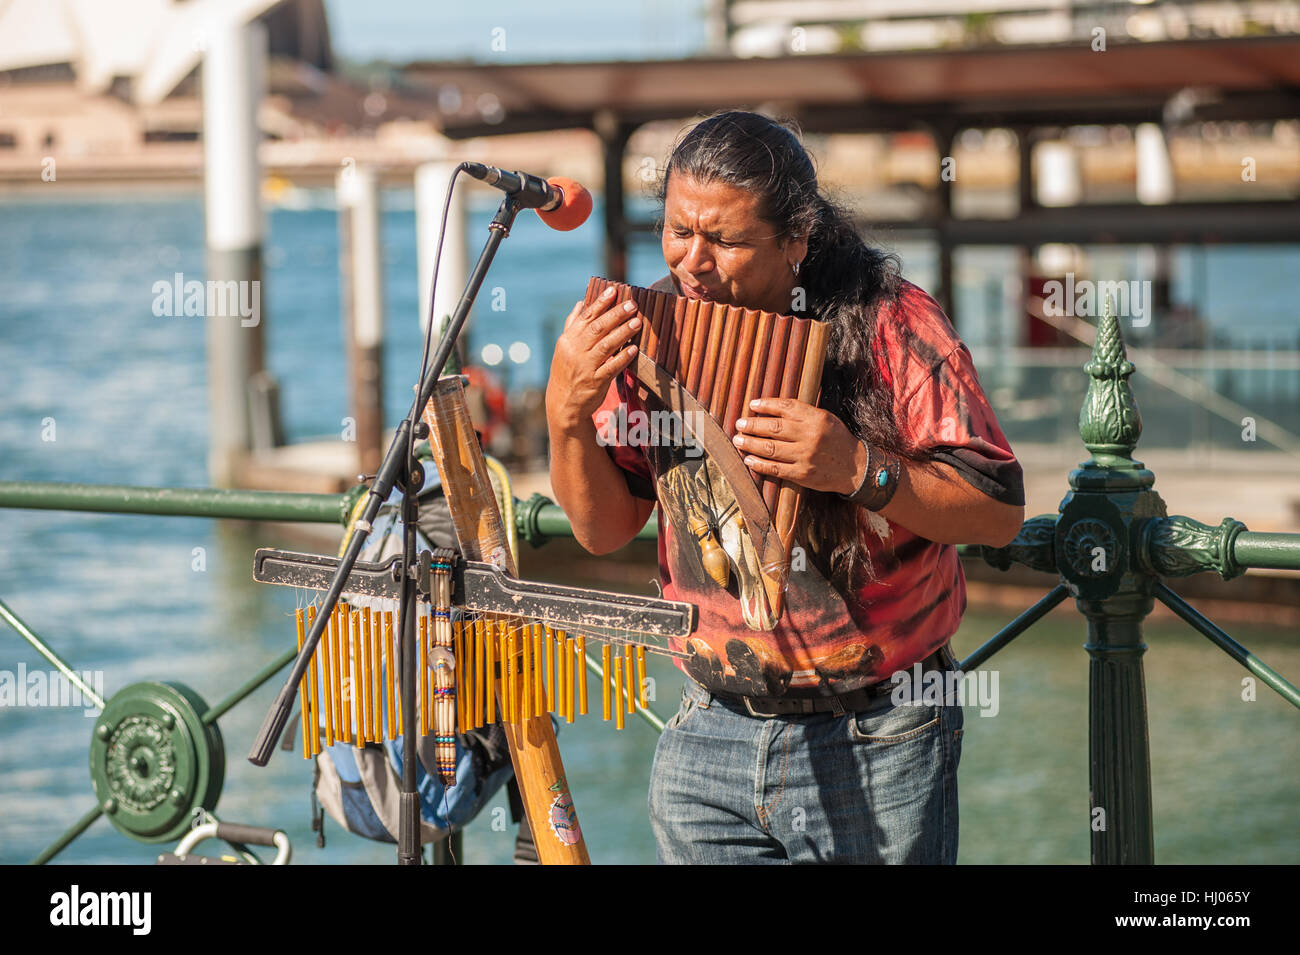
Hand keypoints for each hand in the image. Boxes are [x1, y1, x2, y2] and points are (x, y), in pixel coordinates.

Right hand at [545, 288, 640, 428]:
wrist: (563, 403)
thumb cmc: (566, 371)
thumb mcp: (564, 347)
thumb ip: (572, 324)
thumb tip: (580, 302)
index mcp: (568, 339)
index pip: (586, 317)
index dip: (601, 302)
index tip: (614, 290)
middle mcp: (575, 351)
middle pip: (597, 328)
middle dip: (616, 315)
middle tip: (632, 304)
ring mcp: (585, 367)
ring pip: (606, 346)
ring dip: (622, 333)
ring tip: (637, 322)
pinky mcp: (595, 382)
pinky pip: (611, 367)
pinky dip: (622, 357)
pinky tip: (634, 349)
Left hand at [732, 397, 867, 494]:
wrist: (856, 467)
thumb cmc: (836, 439)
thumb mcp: (826, 419)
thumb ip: (803, 413)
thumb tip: (772, 408)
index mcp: (817, 418)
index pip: (786, 407)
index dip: (766, 405)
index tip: (752, 405)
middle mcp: (810, 436)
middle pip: (773, 428)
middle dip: (752, 425)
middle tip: (739, 424)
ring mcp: (805, 456)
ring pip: (770, 448)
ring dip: (750, 444)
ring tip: (738, 440)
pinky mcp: (802, 474)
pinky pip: (775, 468)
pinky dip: (759, 464)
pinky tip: (748, 459)